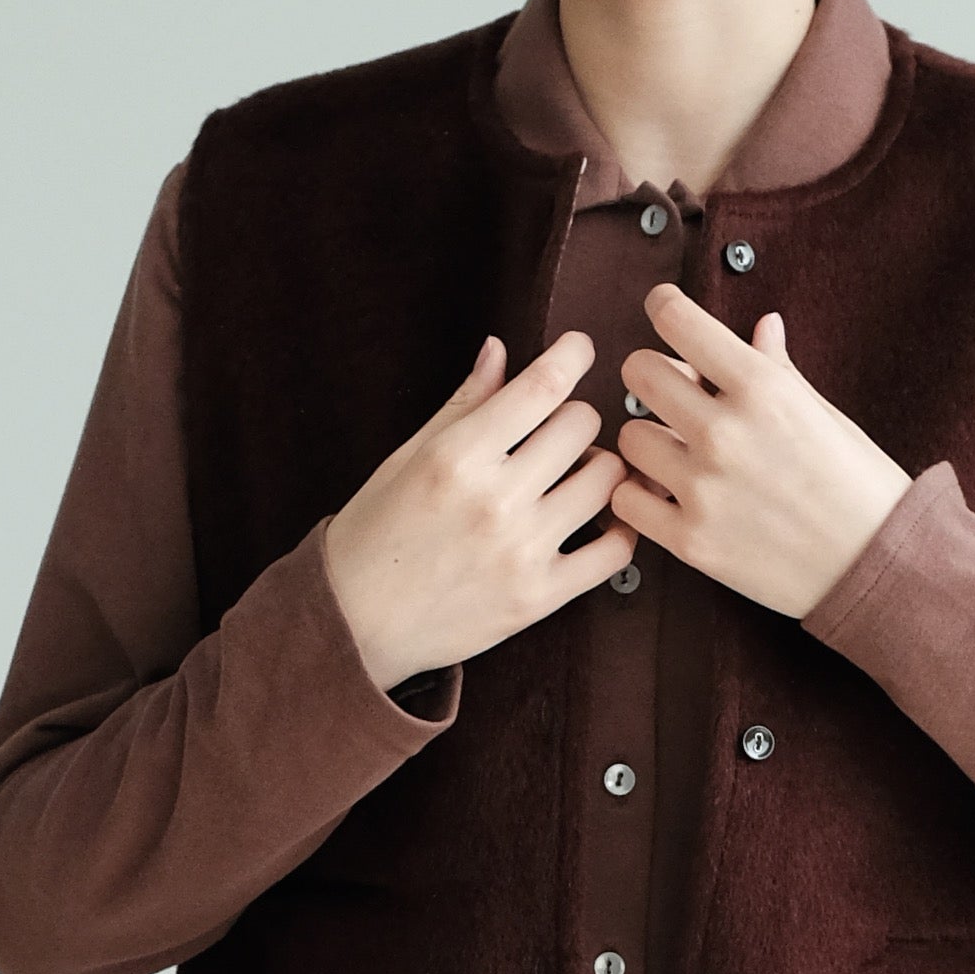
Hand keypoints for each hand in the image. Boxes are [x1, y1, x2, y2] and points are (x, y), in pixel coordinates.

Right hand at [320, 331, 630, 688]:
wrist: (354, 624)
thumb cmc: (373, 536)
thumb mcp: (406, 458)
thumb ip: (463, 404)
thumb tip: (499, 350)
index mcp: (457, 457)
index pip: (542, 386)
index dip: (572, 355)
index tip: (579, 348)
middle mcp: (495, 501)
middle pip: (582, 425)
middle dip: (573, 418)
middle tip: (555, 432)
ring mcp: (522, 551)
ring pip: (608, 480)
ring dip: (598, 467)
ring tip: (573, 474)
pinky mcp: (540, 597)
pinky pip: (615, 550)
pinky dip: (619, 527)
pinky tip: (600, 519)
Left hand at [607, 285, 908, 617]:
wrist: (880, 567)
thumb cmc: (862, 485)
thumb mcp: (824, 414)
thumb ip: (777, 369)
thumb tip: (761, 326)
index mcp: (761, 387)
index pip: (677, 320)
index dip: (664, 307)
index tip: (664, 312)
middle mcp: (724, 432)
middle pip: (639, 372)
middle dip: (653, 376)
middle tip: (675, 395)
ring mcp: (703, 488)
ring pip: (628, 437)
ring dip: (649, 440)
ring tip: (679, 455)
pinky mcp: (691, 540)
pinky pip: (627, 499)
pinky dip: (640, 496)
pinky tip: (667, 497)